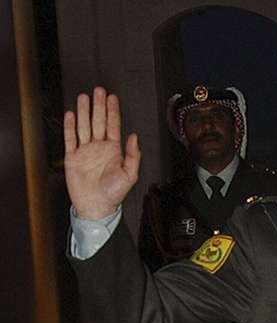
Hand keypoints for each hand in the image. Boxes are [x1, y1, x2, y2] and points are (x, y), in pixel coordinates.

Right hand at [63, 86, 140, 219]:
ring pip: (84, 126)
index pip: (113, 125)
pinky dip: (70, 126)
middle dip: (99, 106)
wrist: (97, 207)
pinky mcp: (73, 157)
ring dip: (84, 112)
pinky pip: (70, 138)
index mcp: (114, 150)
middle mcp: (99, 147)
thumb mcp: (130, 175)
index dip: (113, 111)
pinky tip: (71, 115)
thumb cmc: (114, 194)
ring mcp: (85, 151)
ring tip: (84, 97)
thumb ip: (133, 155)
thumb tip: (134, 137)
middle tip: (99, 91)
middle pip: (98, 121)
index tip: (113, 98)